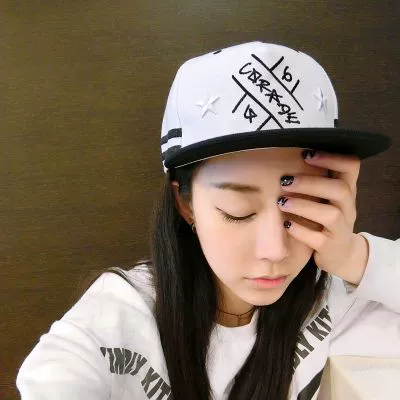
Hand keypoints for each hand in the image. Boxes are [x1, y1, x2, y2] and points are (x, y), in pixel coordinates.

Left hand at [278, 150, 368, 283]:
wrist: (341, 255)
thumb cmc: (326, 221)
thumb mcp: (326, 200)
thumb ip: (315, 183)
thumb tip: (284, 161)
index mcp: (347, 192)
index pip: (351, 167)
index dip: (331, 158)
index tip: (305, 154)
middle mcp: (348, 209)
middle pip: (340, 190)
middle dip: (310, 183)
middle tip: (285, 181)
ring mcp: (341, 229)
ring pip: (331, 214)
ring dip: (303, 206)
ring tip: (281, 202)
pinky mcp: (330, 248)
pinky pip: (317, 239)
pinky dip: (300, 230)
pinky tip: (286, 224)